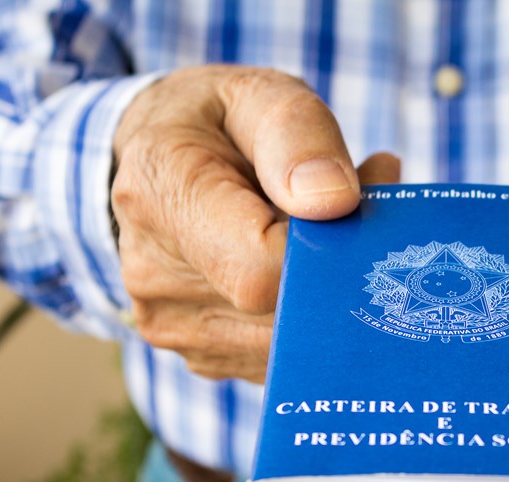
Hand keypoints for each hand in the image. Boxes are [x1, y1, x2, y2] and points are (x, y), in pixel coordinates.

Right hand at [111, 65, 397, 382]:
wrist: (155, 168)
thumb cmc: (216, 126)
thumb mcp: (259, 97)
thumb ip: (299, 136)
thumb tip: (333, 203)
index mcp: (161, 194)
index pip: (260, 268)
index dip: (322, 252)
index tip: (348, 208)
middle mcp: (152, 275)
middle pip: (280, 315)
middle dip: (335, 273)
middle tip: (356, 214)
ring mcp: (173, 326)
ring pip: (287, 344)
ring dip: (325, 299)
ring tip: (321, 236)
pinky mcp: (201, 354)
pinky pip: (278, 357)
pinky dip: (306, 321)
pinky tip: (300, 272)